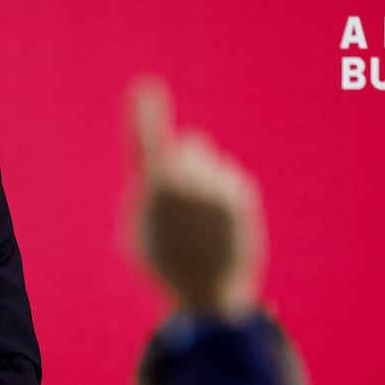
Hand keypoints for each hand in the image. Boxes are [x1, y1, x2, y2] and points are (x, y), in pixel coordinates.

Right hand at [128, 74, 263, 317]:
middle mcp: (187, 182)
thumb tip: (166, 164)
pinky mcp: (242, 196)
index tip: (145, 88)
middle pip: (191, 143)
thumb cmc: (166, 264)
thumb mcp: (141, 231)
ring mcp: (217, 187)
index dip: (144, 113)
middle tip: (182, 198)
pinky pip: (232, 180)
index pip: (147, 141)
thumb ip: (149, 191)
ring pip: (213, 162)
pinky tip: (220, 228)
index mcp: (154, 188)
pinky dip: (226, 198)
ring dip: (207, 181)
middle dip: (186, 161)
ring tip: (202, 223)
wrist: (209, 296)